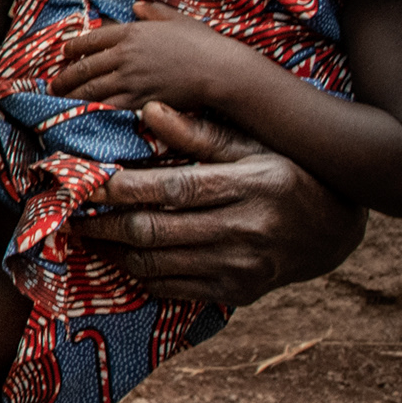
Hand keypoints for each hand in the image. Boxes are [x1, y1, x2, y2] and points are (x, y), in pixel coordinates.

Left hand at [54, 3, 266, 111]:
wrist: (219, 69)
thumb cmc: (202, 42)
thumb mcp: (177, 19)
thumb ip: (154, 12)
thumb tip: (136, 6)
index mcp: (132, 32)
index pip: (92, 39)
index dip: (74, 47)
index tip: (65, 53)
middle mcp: (125, 55)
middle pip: (85, 66)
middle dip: (65, 77)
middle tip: (52, 85)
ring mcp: (131, 78)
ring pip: (91, 88)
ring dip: (72, 95)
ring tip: (59, 101)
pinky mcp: (140, 99)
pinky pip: (109, 105)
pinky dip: (92, 109)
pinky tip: (82, 113)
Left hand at [73, 100, 363, 307]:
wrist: (333, 233)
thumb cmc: (287, 176)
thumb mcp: (253, 146)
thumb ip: (202, 133)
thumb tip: (149, 110)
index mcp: (249, 186)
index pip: (169, 189)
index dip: (119, 188)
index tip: (81, 182)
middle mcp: (245, 230)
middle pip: (153, 231)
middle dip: (102, 223)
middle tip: (68, 215)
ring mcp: (241, 267)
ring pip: (157, 263)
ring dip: (113, 251)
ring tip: (87, 235)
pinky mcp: (236, 293)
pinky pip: (173, 288)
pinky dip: (139, 273)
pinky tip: (121, 256)